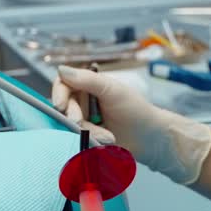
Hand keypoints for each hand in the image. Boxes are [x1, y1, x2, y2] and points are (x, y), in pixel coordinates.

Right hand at [51, 65, 210, 184]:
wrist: (152, 139)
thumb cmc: (136, 110)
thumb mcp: (111, 91)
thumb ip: (86, 80)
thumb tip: (60, 69)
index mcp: (89, 85)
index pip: (63, 84)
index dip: (58, 93)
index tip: (61, 105)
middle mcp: (84, 101)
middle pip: (64, 106)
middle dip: (73, 115)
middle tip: (80, 123)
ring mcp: (85, 120)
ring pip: (70, 124)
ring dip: (88, 130)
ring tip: (107, 137)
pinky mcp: (88, 136)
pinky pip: (78, 137)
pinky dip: (91, 139)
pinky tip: (106, 142)